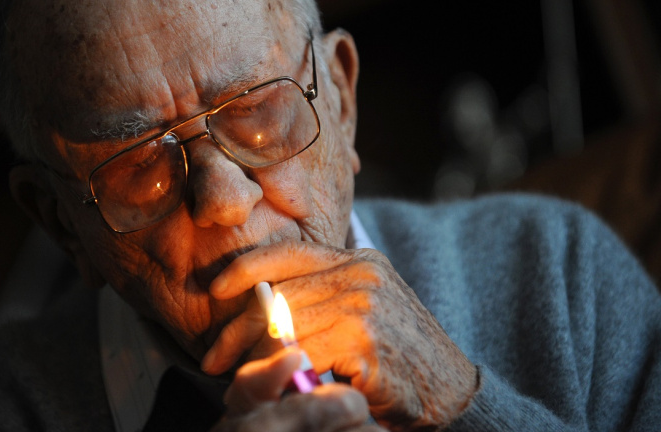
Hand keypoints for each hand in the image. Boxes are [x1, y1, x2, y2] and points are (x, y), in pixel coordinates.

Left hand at [204, 240, 478, 430]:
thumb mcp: (364, 307)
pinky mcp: (366, 344)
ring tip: (240, 378)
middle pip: (278, 294)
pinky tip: (278, 387)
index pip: (288, 252)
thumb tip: (261, 304)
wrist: (452, 387)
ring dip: (254, 358)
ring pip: (283, 328)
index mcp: (358, 261)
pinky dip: (283, 374)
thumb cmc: (398, 351)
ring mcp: (365, 308)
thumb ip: (322, 296)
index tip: (214, 290)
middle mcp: (362, 276)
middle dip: (237, 329)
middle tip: (214, 358)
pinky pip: (302, 357)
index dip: (245, 268)